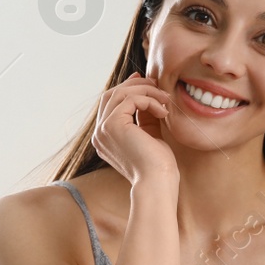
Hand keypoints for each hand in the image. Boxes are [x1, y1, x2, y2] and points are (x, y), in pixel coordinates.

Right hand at [91, 73, 177, 189]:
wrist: (157, 182)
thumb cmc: (158, 165)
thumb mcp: (149, 134)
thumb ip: (144, 115)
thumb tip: (147, 92)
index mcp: (105, 138)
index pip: (111, 104)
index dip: (128, 88)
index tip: (148, 82)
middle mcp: (99, 134)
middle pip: (111, 94)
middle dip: (135, 85)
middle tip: (157, 84)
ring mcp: (103, 129)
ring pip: (119, 93)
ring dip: (145, 91)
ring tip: (164, 98)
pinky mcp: (112, 125)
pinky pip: (130, 100)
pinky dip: (149, 100)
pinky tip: (163, 111)